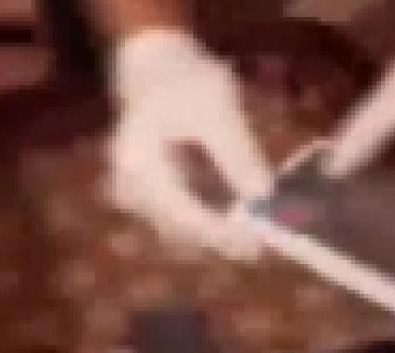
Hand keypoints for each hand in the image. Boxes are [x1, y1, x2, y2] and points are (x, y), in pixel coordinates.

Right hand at [107, 29, 272, 260]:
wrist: (152, 62)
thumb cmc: (184, 78)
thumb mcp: (216, 110)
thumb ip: (238, 154)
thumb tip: (264, 197)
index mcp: (140, 166)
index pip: (183, 213)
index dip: (221, 232)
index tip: (255, 243)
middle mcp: (130, 188)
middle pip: (178, 228)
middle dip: (219, 239)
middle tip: (259, 248)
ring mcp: (134, 192)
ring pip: (177, 228)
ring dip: (213, 234)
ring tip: (251, 238)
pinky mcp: (146, 192)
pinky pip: (177, 216)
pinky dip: (205, 219)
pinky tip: (233, 220)